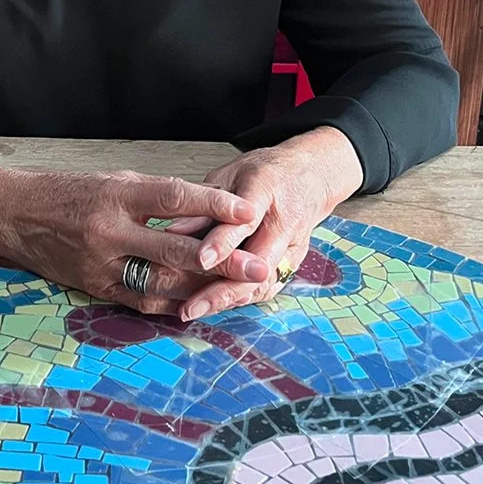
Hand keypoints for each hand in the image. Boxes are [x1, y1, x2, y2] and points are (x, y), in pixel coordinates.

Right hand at [0, 168, 264, 315]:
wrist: (16, 216)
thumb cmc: (69, 192)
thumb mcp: (112, 179)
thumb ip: (154, 196)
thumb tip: (202, 206)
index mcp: (116, 194)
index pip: (173, 198)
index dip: (213, 204)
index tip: (247, 209)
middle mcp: (110, 231)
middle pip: (173, 250)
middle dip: (221, 261)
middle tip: (258, 267)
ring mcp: (102, 265)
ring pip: (161, 283)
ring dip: (203, 288)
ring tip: (240, 292)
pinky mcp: (96, 288)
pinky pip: (142, 300)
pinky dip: (174, 302)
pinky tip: (201, 303)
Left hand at [166, 127, 363, 321]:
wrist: (310, 177)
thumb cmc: (265, 173)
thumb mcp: (230, 175)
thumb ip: (204, 204)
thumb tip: (172, 229)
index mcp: (266, 191)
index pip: (245, 220)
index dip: (223, 242)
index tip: (200, 259)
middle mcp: (284, 223)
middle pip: (257, 263)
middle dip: (223, 288)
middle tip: (190, 306)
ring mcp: (293, 247)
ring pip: (262, 282)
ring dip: (228, 299)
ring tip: (194, 311)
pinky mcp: (293, 263)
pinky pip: (266, 287)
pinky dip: (240, 298)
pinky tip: (214, 306)